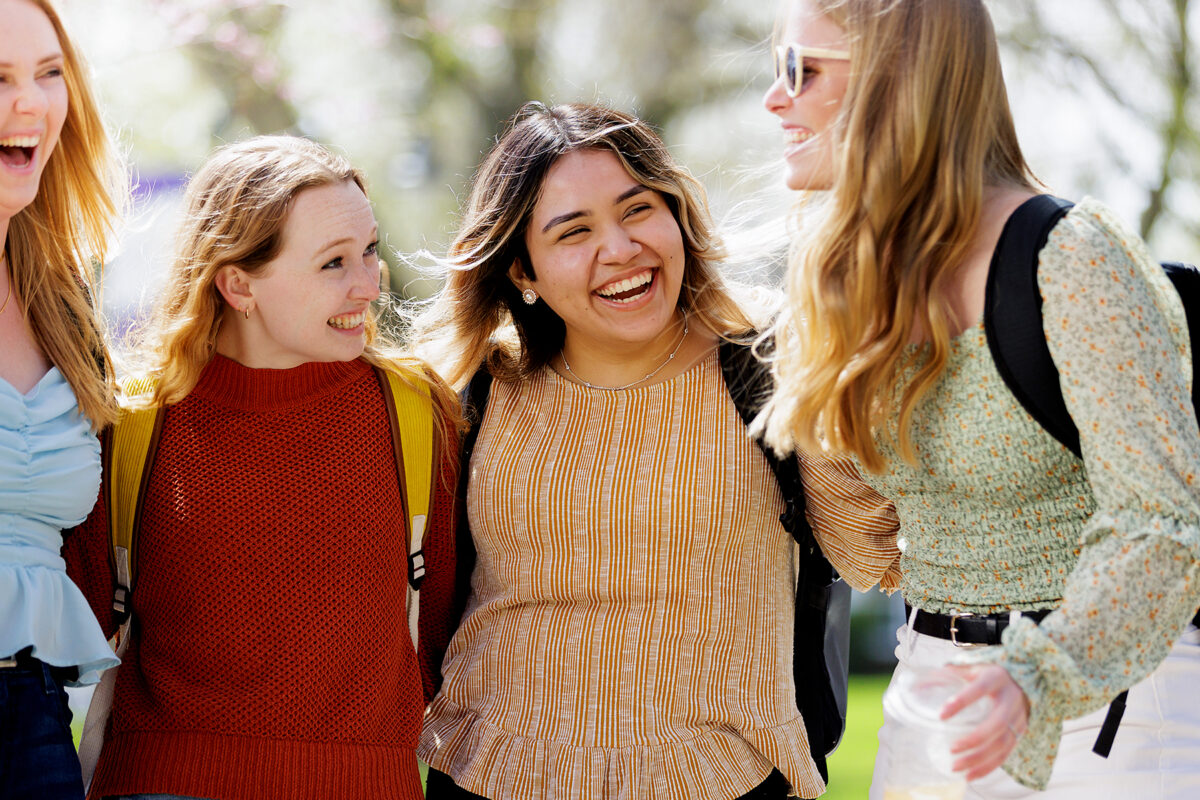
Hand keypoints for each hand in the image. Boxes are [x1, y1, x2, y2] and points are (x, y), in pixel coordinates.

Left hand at [940, 663, 1029, 780]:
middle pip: (997, 723)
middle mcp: (1011, 698)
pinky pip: (1006, 753)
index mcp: (996, 677)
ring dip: (979, 759)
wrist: (1019, 680)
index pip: (980, 689)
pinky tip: (971, 775)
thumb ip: (945, 675)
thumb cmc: (985, 673)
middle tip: (951, 749)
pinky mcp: (1020, 732)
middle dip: (974, 739)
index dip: (962, 702)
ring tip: (956, 767)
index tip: (941, 715)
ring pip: (1003, 743)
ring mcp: (1019, 717)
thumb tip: (915, 687)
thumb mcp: (969, 668)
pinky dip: (989, 767)